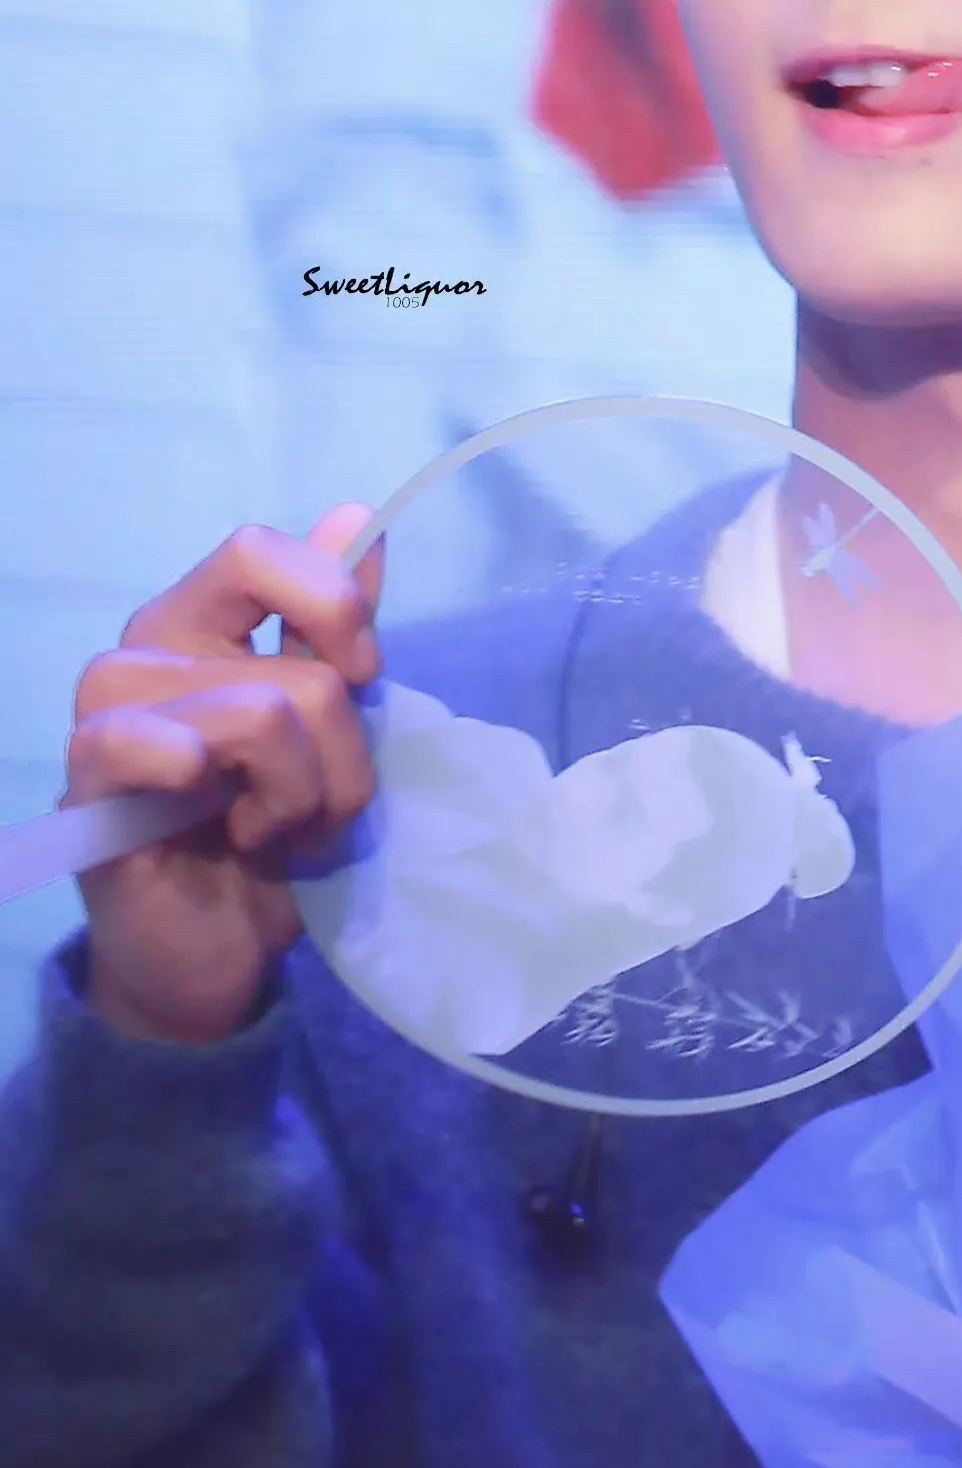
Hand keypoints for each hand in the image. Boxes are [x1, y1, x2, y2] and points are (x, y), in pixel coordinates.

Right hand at [65, 507, 383, 1045]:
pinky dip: (230, 796)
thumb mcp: (324, 726)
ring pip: (264, 713)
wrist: (215, 950)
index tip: (365, 679)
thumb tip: (356, 518)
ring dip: (305, 796)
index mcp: (195, 622)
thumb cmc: (265, 830)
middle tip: (320, 802)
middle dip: (345, 753)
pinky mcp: (90, 786)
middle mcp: (143, 653)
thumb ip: (329, 626)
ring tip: (278, 831)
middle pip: (299, 665)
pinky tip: (229, 834)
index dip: (333, 608)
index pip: (257, 549)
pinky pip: (167, 747)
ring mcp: (108, 715)